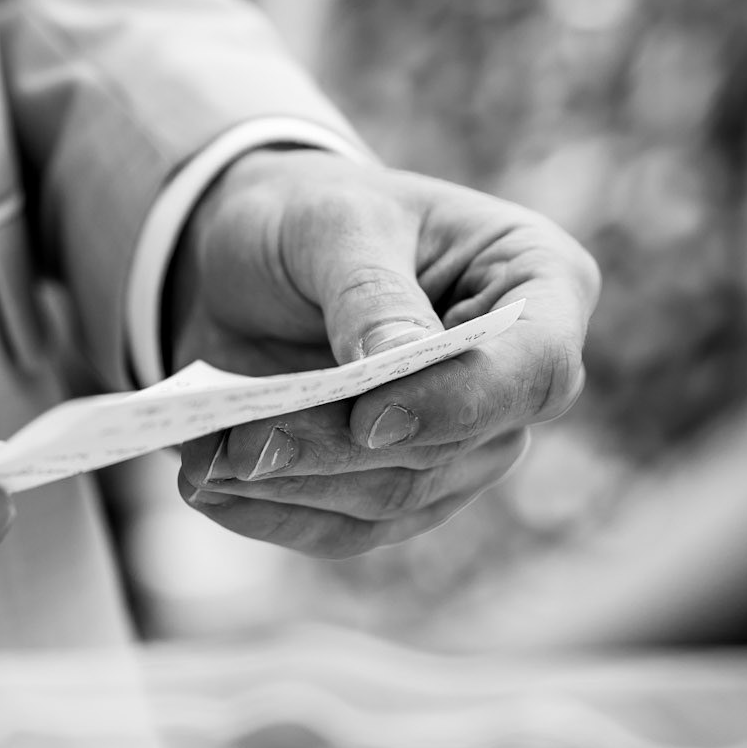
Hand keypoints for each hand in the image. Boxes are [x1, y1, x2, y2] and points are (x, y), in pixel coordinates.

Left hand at [171, 150, 597, 556]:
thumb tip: (395, 365)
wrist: (260, 257)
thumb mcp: (336, 219)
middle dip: (338, 450)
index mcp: (540, 285)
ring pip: (395, 498)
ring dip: (293, 485)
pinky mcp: (399, 493)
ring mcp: (463, 448)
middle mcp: (515, 383)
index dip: (460, 403)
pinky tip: (206, 487)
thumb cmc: (316, 217)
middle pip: (453, 450)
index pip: (538, 369)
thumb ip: (369, 291)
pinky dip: (270, 513)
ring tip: (205, 459)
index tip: (369, 417)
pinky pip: (345, 529)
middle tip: (241, 442)